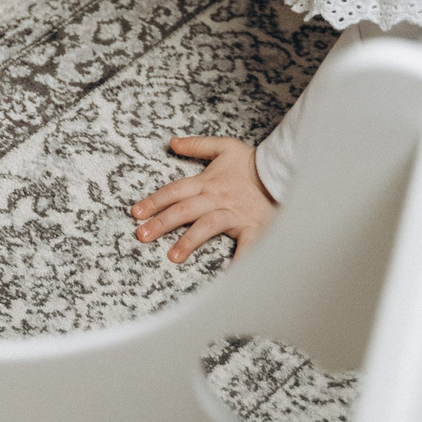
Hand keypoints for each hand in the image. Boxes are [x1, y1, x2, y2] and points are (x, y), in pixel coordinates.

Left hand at [130, 136, 275, 263]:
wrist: (286, 169)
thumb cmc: (254, 162)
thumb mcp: (225, 147)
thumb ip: (197, 145)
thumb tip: (172, 142)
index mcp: (208, 182)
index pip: (175, 191)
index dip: (154, 201)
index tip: (136, 213)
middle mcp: (217, 198)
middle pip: (185, 209)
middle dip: (162, 222)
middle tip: (142, 235)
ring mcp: (235, 213)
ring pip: (208, 226)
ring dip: (189, 240)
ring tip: (172, 256)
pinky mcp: (254, 226)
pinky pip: (245, 246)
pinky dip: (238, 262)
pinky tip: (227, 278)